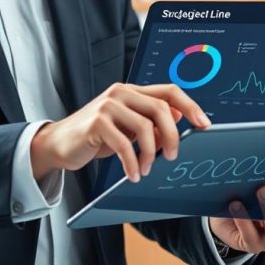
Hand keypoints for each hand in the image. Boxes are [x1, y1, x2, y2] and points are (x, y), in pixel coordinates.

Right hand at [30, 83, 210, 182]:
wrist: (59, 144)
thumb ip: (148, 119)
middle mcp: (121, 93)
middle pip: (161, 108)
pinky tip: (133, 174)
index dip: (191, 106)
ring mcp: (107, 106)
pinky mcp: (96, 123)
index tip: (204, 125)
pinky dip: (132, 163)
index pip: (169, 90)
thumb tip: (179, 118)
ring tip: (147, 169)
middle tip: (172, 157)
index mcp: (132, 91)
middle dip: (173, 136)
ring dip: (151, 154)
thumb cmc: (95, 137)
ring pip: (145, 126)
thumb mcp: (126, 126)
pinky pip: (124, 144)